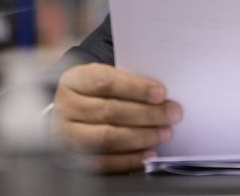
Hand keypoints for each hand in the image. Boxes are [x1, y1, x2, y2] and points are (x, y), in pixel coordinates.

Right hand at [52, 63, 181, 172]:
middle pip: (110, 111)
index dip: (136, 88)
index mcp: (75, 80)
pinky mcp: (74, 159)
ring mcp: (67, 135)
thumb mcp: (106, 77)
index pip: (106, 82)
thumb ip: (128, 83)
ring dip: (142, 137)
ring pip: (107, 138)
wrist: (70, 112)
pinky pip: (104, 162)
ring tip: (165, 133)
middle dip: (147, 114)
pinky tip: (148, 154)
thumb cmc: (96, 92)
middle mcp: (66, 107)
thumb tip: (162, 96)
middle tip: (172, 114)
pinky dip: (130, 160)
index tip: (161, 93)